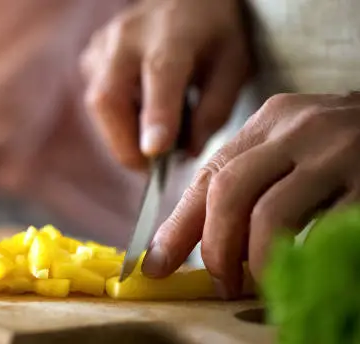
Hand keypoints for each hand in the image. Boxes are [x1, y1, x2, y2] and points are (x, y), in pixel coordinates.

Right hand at [81, 0, 251, 167]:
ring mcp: (103, 44)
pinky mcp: (91, 56)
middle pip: (109, 97)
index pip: (160, 74)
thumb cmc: (214, 33)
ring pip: (98, 104)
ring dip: (121, 134)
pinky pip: (97, 99)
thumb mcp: (234, 66)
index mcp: (174, 32)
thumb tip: (184, 154)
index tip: (154, 153)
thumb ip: (213, 111)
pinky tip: (140, 110)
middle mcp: (129, 35)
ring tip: (153, 133)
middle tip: (150, 168)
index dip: (155, 115)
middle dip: (124, 143)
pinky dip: (117, 119)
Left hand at [142, 92, 359, 298]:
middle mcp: (299, 128)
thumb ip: (246, 181)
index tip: (156, 265)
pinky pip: (324, 233)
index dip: (178, 226)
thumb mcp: (289, 150)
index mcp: (271, 121)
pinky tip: (299, 271)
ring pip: (269, 215)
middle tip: (220, 282)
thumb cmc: (344, 149)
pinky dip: (302, 261)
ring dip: (254, 261)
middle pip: (228, 191)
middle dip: (214, 248)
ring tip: (257, 285)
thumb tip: (193, 239)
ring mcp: (339, 152)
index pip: (209, 175)